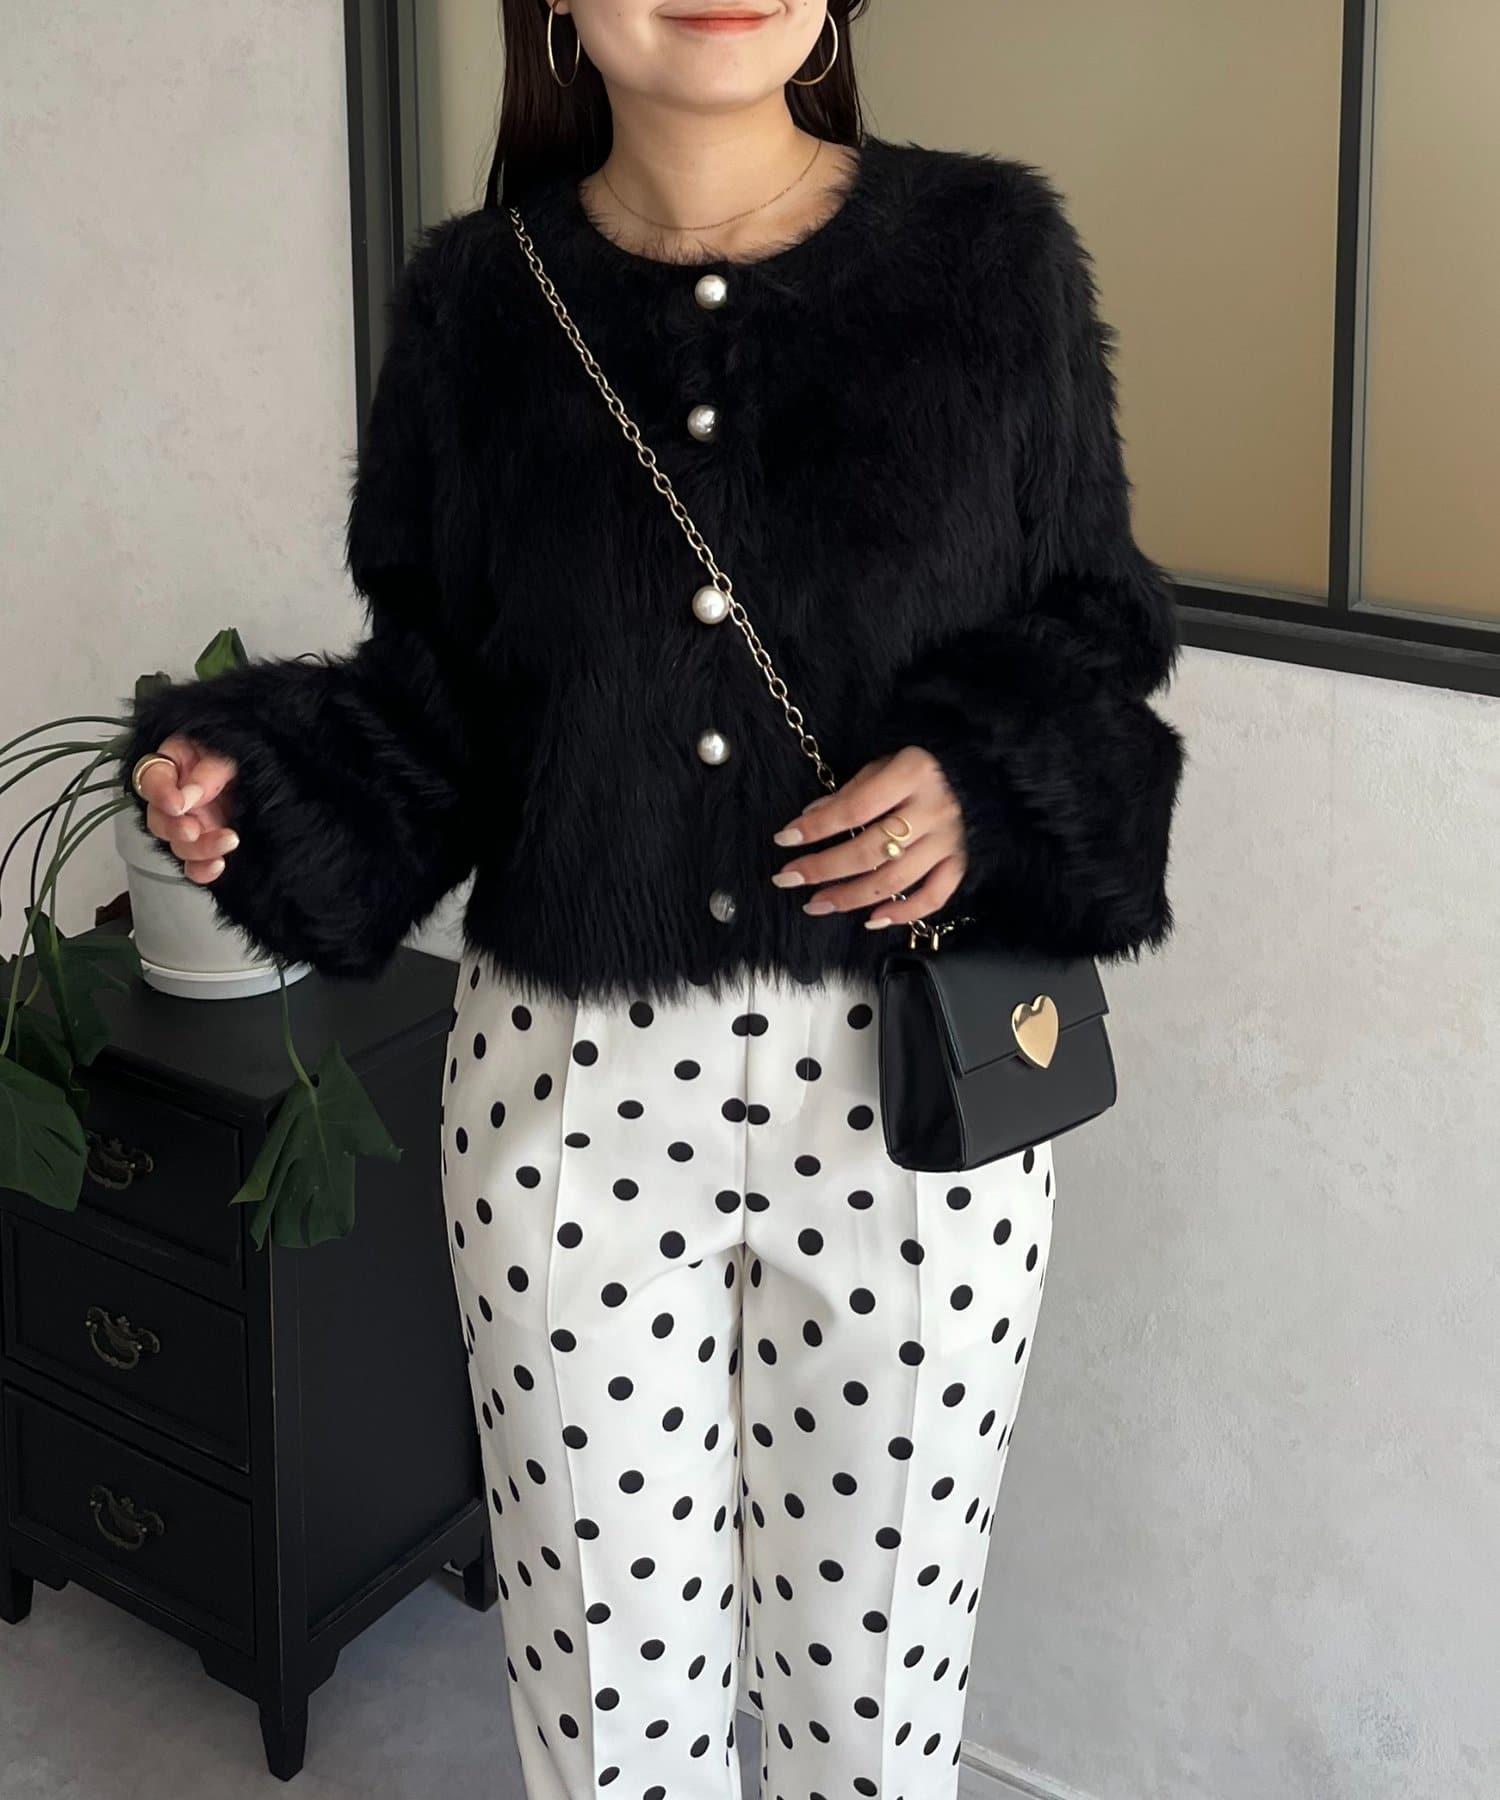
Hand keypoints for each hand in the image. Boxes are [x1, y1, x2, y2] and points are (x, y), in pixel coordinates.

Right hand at [134, 735, 241, 885]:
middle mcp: (174, 800)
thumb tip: (191, 795)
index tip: (176, 805)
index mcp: (171, 767)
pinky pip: (195, 865)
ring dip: (198, 850)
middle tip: (192, 830)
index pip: (151, 779)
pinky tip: (219, 865)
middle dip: (174, 829)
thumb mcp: (226, 752)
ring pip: (178, 846)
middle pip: (159, 821)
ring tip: (228, 840)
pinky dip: (203, 870)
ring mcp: (190, 824)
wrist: (266, 770)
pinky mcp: (206, 845)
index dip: (160, 794)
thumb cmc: (238, 753)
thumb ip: (208, 770)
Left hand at [770, 747, 967, 928]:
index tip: (784, 839)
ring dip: (850, 897)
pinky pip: (933, 897)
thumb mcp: (884, 764)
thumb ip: (850, 792)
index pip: (855, 808)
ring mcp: (948, 840)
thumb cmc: (922, 769)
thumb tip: (809, 820)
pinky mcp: (960, 862)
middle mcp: (933, 810)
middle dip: (823, 868)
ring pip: (894, 880)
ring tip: (816, 904)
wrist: (977, 774)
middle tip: (788, 879)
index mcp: (913, 774)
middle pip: (869, 851)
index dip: (817, 827)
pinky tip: (871, 919)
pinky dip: (903, 914)